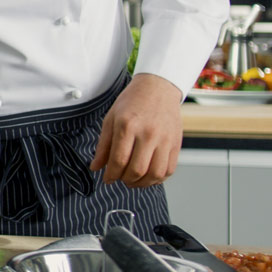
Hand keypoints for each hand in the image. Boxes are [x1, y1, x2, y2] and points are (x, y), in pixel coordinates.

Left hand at [91, 73, 184, 187]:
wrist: (158, 88)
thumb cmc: (132, 102)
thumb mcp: (111, 119)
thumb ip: (103, 145)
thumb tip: (96, 167)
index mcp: (128, 126)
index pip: (119, 160)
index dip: (111, 175)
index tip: (107, 179)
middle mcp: (148, 134)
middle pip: (137, 170)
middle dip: (126, 180)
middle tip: (120, 179)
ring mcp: (165, 140)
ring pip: (155, 174)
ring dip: (142, 183)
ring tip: (134, 180)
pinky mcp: (176, 144)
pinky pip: (169, 170)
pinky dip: (158, 179)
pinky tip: (148, 176)